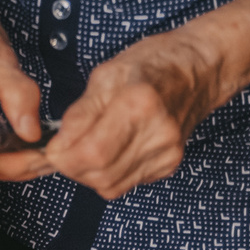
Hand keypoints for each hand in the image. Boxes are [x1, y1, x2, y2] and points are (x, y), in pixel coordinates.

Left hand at [39, 30, 221, 198]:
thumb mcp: (106, 74)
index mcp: (138, 104)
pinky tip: (108, 151)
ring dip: (87, 173)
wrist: (199, 69)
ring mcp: (167, 153)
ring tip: (84, 147)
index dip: (63, 156)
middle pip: (100, 175)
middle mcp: (157, 134)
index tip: (50, 148)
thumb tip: (57, 145)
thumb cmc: (156, 63)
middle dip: (71, 167)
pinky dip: (108, 173)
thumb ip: (80, 113)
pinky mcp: (169, 165)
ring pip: (111, 186)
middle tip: (63, 148)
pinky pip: (126, 183)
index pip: (91, 153)